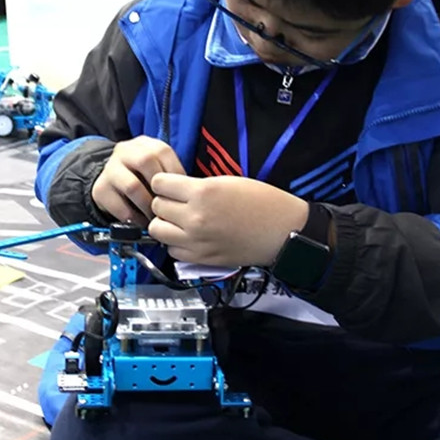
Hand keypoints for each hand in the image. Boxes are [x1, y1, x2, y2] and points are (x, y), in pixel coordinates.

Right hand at [91, 136, 185, 226]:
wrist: (113, 184)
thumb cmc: (144, 179)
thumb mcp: (158, 169)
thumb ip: (171, 176)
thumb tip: (190, 193)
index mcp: (144, 144)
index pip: (163, 152)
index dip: (174, 175)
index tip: (181, 194)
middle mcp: (125, 151)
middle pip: (145, 162)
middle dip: (159, 189)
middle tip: (167, 207)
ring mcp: (110, 169)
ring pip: (132, 186)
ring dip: (146, 207)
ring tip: (154, 218)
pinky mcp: (100, 188)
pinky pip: (118, 205)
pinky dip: (132, 217)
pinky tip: (139, 221)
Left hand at [148, 174, 309, 266]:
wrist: (282, 231)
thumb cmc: (263, 203)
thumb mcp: (227, 181)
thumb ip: (196, 185)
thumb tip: (174, 189)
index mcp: (203, 192)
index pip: (159, 183)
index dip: (164, 182)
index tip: (170, 184)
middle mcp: (195, 217)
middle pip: (156, 206)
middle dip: (164, 201)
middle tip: (176, 202)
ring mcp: (196, 241)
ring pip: (157, 230)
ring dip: (165, 223)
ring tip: (179, 219)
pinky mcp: (201, 258)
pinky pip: (172, 250)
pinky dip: (175, 243)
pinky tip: (188, 236)